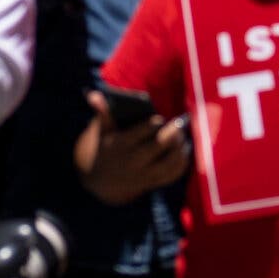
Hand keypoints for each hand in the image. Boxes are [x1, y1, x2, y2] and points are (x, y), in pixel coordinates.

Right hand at [81, 90, 188, 204]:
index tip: (159, 119)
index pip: (145, 130)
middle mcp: (135, 159)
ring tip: (183, 137)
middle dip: (174, 132)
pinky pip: (173, 174)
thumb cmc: (106, 148)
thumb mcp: (102, 132)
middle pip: (161, 144)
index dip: (155, 123)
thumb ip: (102, 113)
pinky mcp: (152, 182)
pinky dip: (182, 163)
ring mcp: (145, 173)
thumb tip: (94, 95)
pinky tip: (184, 151)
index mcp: (123, 143)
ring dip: (181, 148)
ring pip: (171, 161)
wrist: (101, 182)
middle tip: (180, 123)